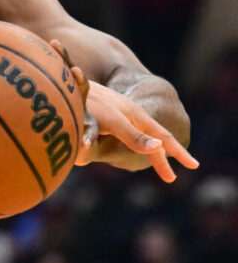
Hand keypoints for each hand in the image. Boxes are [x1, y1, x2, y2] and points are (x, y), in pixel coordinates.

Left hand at [75, 81, 198, 181]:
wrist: (69, 84)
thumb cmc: (91, 102)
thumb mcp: (113, 121)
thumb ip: (133, 135)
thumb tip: (157, 148)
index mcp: (137, 117)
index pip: (162, 137)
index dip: (178, 152)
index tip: (193, 165)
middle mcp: (129, 116)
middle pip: (149, 141)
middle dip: (159, 158)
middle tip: (170, 178)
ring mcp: (116, 116)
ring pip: (135, 139)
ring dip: (146, 153)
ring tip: (153, 165)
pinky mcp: (101, 119)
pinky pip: (120, 136)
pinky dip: (129, 146)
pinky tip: (125, 151)